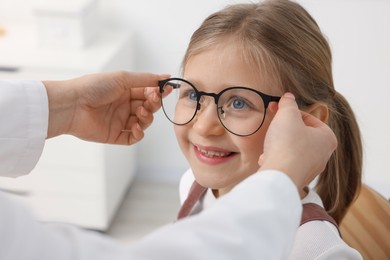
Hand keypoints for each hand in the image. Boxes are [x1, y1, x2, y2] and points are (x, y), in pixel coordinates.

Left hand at [44, 71, 165, 144]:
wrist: (72, 105)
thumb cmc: (94, 87)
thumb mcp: (122, 78)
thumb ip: (146, 79)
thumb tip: (166, 77)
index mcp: (125, 90)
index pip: (148, 92)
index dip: (157, 92)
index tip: (166, 89)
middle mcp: (124, 106)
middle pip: (149, 107)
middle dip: (153, 104)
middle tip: (150, 100)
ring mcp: (120, 121)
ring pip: (144, 122)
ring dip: (147, 117)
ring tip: (139, 112)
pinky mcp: (115, 135)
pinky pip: (134, 137)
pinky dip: (139, 133)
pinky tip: (135, 127)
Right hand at [258, 93, 336, 189]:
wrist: (279, 177)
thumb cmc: (287, 145)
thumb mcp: (287, 115)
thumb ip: (288, 103)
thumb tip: (288, 97)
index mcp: (327, 138)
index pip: (309, 118)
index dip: (290, 111)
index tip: (277, 109)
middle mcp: (323, 155)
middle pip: (300, 134)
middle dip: (283, 129)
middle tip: (272, 125)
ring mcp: (310, 169)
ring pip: (291, 149)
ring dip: (278, 144)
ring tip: (270, 145)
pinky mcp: (297, 178)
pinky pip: (285, 163)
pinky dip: (276, 159)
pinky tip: (268, 159)